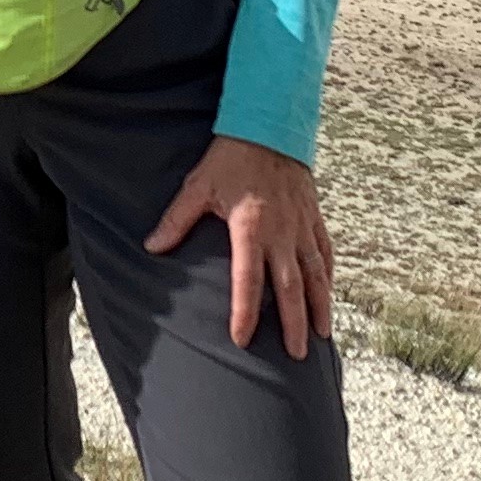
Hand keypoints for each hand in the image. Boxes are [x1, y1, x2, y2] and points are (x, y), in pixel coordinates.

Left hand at [145, 136, 332, 356]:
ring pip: (316, 274)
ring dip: (319, 306)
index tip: (242, 339)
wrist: (269, 125)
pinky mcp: (313, 216)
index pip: (247, 279)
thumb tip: (151, 247)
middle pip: (290, 286)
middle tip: (295, 355)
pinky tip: (328, 294)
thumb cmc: (231, 157)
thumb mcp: (198, 186)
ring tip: (322, 335)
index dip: (245, 312)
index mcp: (251, 227)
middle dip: (293, 323)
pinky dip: (328, 276)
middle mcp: (281, 232)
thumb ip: (176, 220)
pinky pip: (325, 251)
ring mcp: (302, 226)